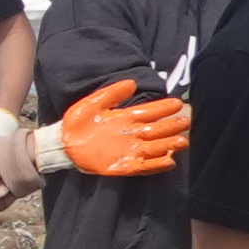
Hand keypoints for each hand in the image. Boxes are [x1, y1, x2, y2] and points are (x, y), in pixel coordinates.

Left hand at [32, 76, 189, 179]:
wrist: (63, 143)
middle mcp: (132, 134)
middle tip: (185, 122)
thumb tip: (132, 82)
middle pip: (157, 130)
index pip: (150, 111)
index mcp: (126, 117)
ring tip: (181, 142)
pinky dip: (156, 164)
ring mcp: (129, 150)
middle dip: (171, 126)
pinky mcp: (123, 165)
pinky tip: (169, 161)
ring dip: (168, 145)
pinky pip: (143, 166)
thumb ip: (112, 93)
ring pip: (154, 148)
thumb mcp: (93, 103)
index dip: (163, 108)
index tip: (177, 103)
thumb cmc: (78, 122)